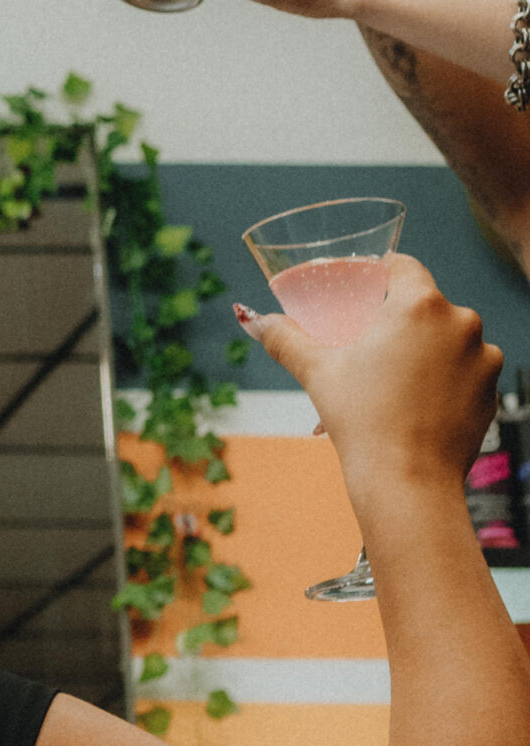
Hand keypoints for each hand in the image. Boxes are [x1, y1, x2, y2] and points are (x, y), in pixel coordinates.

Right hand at [236, 255, 500, 498]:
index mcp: (418, 305)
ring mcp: (484, 356)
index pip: (403, 266)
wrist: (407, 479)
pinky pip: (466, 371)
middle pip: (425, 307)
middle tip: (370, 349)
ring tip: (392, 385)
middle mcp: (461, 322)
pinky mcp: (493, 388)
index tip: (366, 287)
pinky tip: (416, 404)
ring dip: (424, 352)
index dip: (381, 272)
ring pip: (448, 340)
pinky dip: (444, 380)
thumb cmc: (362, 421)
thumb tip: (252, 319)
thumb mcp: (317, 373)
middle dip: (399, 323)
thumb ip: (285, 339)